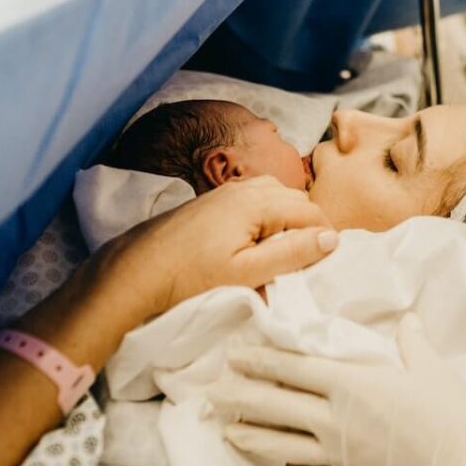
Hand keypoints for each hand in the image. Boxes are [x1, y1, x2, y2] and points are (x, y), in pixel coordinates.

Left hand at [95, 175, 337, 318]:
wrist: (134, 271)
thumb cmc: (190, 277)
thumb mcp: (246, 273)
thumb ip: (292, 253)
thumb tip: (331, 238)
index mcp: (257, 202)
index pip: (310, 210)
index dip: (326, 234)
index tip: (330, 260)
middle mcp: (244, 188)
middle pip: (296, 198)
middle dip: (310, 224)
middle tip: (311, 258)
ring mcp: (226, 192)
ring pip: (276, 195)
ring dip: (289, 217)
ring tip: (288, 249)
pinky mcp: (213, 201)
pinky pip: (256, 197)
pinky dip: (269, 214)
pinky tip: (260, 238)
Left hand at [208, 314, 465, 465]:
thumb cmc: (449, 413)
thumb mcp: (430, 367)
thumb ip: (412, 340)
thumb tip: (408, 317)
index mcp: (350, 384)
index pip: (294, 368)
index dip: (261, 360)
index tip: (234, 355)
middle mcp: (335, 418)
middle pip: (278, 404)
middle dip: (241, 396)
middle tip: (210, 392)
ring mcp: (339, 453)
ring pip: (284, 444)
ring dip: (252, 436)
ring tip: (226, 431)